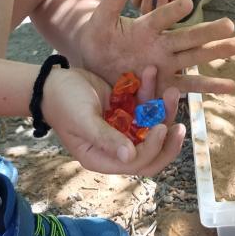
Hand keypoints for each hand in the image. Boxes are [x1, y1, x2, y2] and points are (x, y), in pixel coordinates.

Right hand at [41, 64, 184, 175]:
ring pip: (152, 125)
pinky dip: (150, 91)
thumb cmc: (63, 102)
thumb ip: (106, 138)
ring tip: (170, 89)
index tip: (161, 127)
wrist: (53, 80)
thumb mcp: (83, 120)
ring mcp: (122, 127)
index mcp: (103, 157)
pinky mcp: (125, 109)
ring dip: (163, 109)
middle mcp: (116, 146)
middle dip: (167, 138)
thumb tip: (130, 156)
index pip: (137, 163)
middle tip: (181, 125)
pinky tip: (152, 72)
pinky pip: (144, 104)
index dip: (153, 148)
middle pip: (150, 151)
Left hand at [78, 0, 234, 94]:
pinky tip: (230, 85)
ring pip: (194, 57)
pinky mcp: (164, 85)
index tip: (187, 3)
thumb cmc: (98, 39)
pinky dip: (208, 85)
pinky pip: (188, 86)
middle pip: (188, 37)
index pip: (161, 17)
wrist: (93, 65)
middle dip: (209, 31)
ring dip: (216, 52)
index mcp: (146, 27)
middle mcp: (160, 44)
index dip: (172, 11)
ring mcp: (164, 65)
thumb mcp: (102, 17)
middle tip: (232, 25)